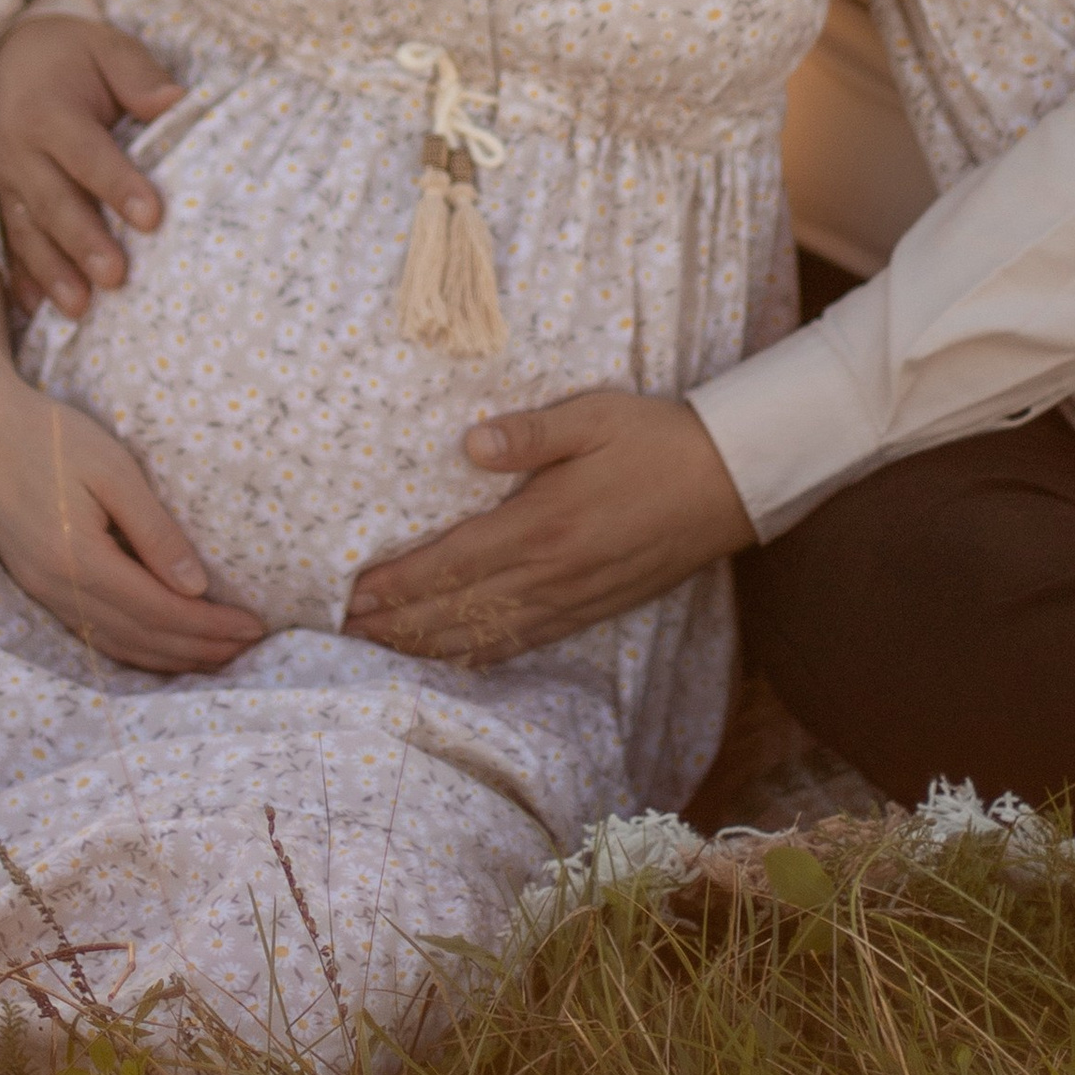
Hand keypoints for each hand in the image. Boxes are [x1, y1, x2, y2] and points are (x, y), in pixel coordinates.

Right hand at [0, 14, 183, 317]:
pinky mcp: (1, 199)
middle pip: (54, 202)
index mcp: (49, 111)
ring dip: (53, 272)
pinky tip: (35, 310)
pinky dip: (21, 277)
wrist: (15, 56)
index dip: (118, 186)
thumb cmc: (75, 57)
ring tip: (80, 308)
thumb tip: (174, 102)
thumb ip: (138, 75)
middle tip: (116, 277)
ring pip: (28, 231)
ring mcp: (5, 179)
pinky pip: (8, 243)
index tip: (152, 217)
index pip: (87, 154)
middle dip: (84, 242)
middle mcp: (20, 150)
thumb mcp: (108, 48)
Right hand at [0, 267, 261, 672]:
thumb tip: (196, 588)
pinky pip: (93, 634)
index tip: (255, 626)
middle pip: (141, 637)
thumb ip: (154, 530)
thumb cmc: (50, 435)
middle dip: (199, 649)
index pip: (160, 610)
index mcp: (77, 559)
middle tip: (250, 648)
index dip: (210, 625)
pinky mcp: (35, 585)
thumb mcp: (112, 470)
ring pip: (117, 644)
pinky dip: (136, 648)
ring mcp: (41, 591)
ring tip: (218, 657)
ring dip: (171, 657)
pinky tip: (162, 647)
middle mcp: (56, 588)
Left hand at [345, 390, 752, 664]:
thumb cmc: (656, 439)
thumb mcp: (593, 416)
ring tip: (380, 649)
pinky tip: (453, 657)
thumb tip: (469, 444)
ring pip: (485, 635)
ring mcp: (573, 599)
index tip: (351, 593)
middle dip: (397, 623)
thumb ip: (529, 434)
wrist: (731, 482)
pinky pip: (523, 642)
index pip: (451, 564)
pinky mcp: (592, 610)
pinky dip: (479, 655)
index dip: (397, 584)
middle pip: (456, 610)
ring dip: (428, 644)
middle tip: (343, 632)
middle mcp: (552, 574)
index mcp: (543, 525)